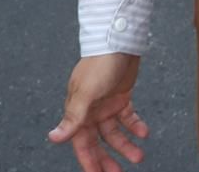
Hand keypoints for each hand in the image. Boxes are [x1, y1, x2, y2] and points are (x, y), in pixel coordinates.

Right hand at [49, 53, 148, 170]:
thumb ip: (73, 117)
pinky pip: (128, 117)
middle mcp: (91, 110)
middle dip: (107, 159)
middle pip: (98, 142)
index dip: (89, 161)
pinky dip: (135, 126)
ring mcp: (106, 104)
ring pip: (115, 132)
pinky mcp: (121, 96)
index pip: (82, 143)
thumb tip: (54, 137)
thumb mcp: (87, 92)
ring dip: (126, 145)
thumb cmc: (100, 63)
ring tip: (139, 156)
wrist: (119, 39)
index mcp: (78, 111)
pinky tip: (144, 133)